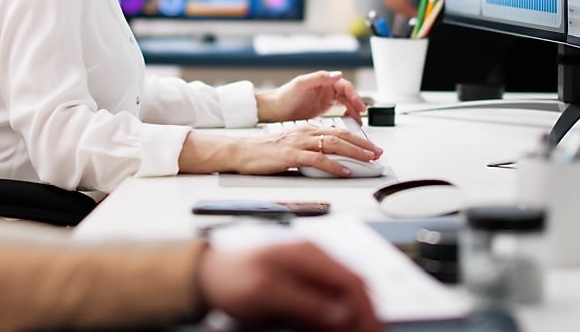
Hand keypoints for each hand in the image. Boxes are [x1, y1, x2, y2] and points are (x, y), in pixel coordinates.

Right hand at [178, 125, 381, 177]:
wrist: (242, 151)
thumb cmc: (265, 152)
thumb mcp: (292, 146)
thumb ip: (309, 150)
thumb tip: (328, 160)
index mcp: (306, 129)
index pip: (338, 131)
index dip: (358, 139)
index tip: (372, 147)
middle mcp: (305, 132)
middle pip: (341, 136)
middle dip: (363, 144)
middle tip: (378, 153)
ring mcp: (299, 143)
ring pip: (334, 145)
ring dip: (355, 153)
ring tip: (369, 160)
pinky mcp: (292, 155)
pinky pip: (318, 159)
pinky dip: (334, 165)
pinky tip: (345, 171)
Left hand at [197, 241, 380, 331]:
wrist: (208, 275)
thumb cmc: (230, 276)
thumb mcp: (267, 291)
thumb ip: (305, 301)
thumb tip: (341, 312)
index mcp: (309, 254)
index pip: (353, 280)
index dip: (366, 309)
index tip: (371, 330)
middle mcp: (314, 260)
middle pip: (352, 289)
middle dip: (362, 315)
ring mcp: (309, 272)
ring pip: (342, 298)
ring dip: (348, 319)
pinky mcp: (302, 285)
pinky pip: (327, 303)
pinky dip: (332, 320)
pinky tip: (329, 331)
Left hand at [257, 71, 367, 124]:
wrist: (274, 110)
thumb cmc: (284, 96)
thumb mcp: (301, 84)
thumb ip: (319, 78)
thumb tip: (337, 74)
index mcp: (323, 80)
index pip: (345, 86)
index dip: (354, 95)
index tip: (359, 105)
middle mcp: (326, 88)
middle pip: (348, 95)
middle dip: (357, 104)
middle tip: (362, 115)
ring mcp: (325, 99)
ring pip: (346, 103)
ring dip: (353, 111)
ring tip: (358, 121)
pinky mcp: (323, 109)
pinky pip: (340, 111)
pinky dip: (346, 115)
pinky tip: (348, 122)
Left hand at [378, 0, 432, 16]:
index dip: (396, 6)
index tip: (405, 10)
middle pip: (390, 4)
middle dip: (401, 11)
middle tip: (412, 14)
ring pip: (398, 7)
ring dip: (408, 12)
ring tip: (417, 12)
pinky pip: (405, 5)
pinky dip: (411, 10)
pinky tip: (417, 10)